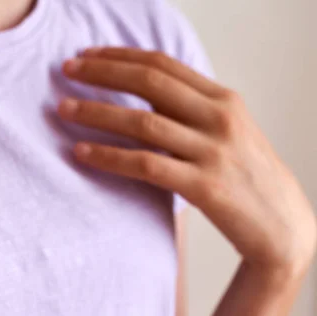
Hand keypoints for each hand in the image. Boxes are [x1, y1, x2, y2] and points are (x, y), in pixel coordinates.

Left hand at [58, 47, 315, 279]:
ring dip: (97, 112)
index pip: (163, 65)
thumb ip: (190, 110)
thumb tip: (143, 92)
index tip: (86, 55)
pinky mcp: (204, 186)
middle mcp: (219, 118)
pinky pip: (145, 165)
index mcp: (223, 99)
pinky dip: (109, 156)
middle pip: (150, 83)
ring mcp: (213, 152)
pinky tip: (81, 152)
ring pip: (142, 123)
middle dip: (103, 72)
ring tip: (63, 109)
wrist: (284, 227)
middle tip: (66, 71)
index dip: (120, 56)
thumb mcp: (227, 131)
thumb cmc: (246, 176)